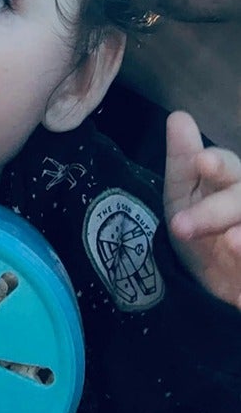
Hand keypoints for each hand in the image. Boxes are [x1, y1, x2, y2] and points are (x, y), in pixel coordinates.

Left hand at [164, 110, 240, 308]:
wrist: (206, 277)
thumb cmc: (198, 223)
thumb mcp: (184, 192)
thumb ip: (183, 160)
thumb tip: (178, 117)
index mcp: (232, 183)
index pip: (228, 168)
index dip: (219, 165)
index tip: (202, 162)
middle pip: (240, 201)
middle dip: (214, 212)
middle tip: (181, 226)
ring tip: (233, 242)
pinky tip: (239, 295)